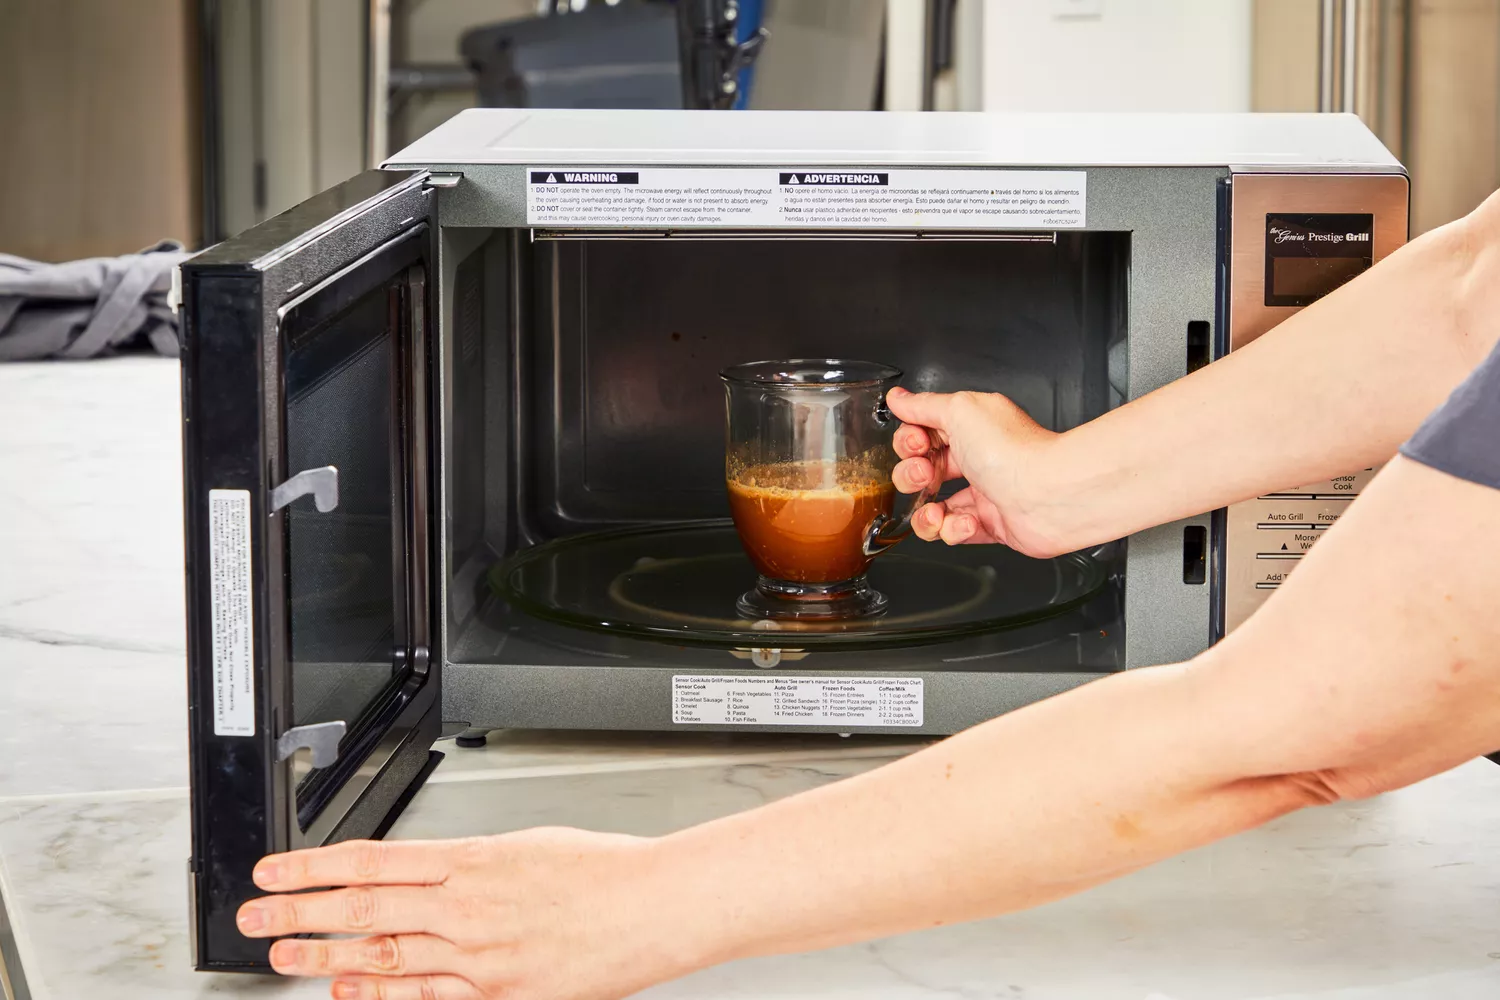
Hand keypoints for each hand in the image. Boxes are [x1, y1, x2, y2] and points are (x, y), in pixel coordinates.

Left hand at [236, 829, 694, 999]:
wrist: (656, 905)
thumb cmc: (605, 870)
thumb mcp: (527, 845)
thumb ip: (470, 864)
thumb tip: (424, 875)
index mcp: (473, 858)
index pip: (372, 860)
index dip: (314, 865)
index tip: (275, 868)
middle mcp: (467, 906)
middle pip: (363, 908)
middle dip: (299, 911)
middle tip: (253, 915)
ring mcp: (480, 954)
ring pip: (384, 956)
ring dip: (325, 957)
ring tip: (283, 954)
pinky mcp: (501, 992)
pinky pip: (428, 997)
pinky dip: (383, 996)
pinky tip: (350, 994)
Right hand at [886, 387, 1065, 556]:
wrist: (1049, 494)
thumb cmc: (1013, 450)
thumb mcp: (960, 410)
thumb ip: (924, 405)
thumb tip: (899, 398)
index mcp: (970, 428)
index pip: (924, 433)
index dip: (910, 442)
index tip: (915, 444)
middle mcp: (977, 458)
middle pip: (922, 471)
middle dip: (910, 476)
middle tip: (923, 475)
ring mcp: (983, 493)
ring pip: (933, 508)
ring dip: (925, 514)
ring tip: (934, 513)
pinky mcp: (991, 525)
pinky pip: (955, 533)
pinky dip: (953, 531)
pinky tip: (965, 523)